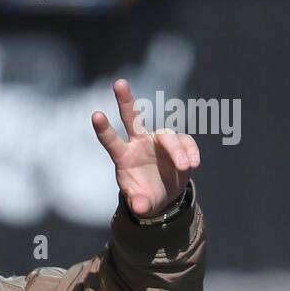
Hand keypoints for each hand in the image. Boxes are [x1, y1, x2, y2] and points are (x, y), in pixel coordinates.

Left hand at [91, 78, 199, 218]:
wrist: (165, 196)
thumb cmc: (146, 197)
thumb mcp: (141, 205)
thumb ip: (138, 204)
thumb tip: (138, 207)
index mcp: (124, 157)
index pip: (112, 141)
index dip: (104, 129)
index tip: (95, 115)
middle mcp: (140, 143)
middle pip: (132, 118)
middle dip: (125, 100)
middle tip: (118, 83)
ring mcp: (159, 142)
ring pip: (167, 136)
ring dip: (177, 150)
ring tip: (185, 167)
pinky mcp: (178, 144)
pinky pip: (186, 143)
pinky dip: (190, 152)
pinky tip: (193, 165)